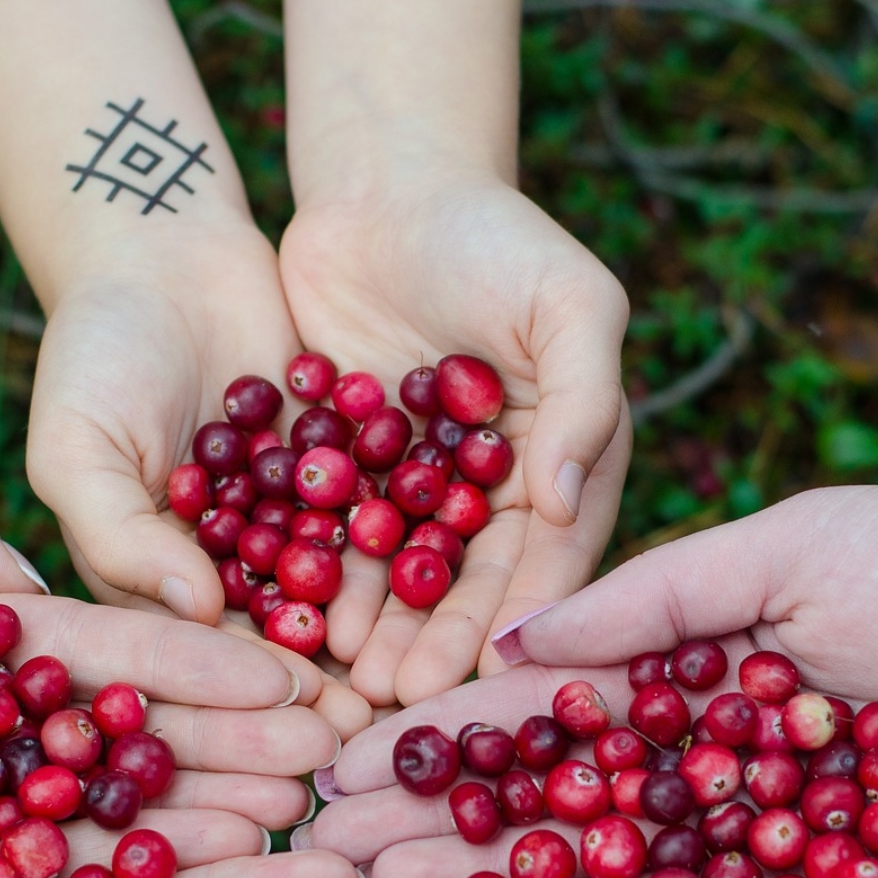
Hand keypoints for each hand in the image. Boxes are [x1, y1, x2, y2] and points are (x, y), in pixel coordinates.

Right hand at [27, 225, 373, 738]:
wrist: (165, 251)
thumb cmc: (95, 351)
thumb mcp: (78, 445)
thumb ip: (122, 533)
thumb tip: (193, 610)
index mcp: (152, 574)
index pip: (203, 646)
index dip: (248, 683)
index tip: (299, 717)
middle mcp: (226, 560)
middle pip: (280, 632)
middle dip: (327, 675)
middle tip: (378, 719)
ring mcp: (288, 517)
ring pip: (337, 585)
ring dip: (376, 630)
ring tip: (421, 671)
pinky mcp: (342, 468)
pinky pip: (377, 514)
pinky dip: (407, 547)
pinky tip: (448, 584)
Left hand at [280, 171, 630, 708]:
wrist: (384, 182)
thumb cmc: (493, 233)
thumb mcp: (567, 301)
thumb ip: (581, 398)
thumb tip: (564, 502)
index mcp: (559, 462)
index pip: (547, 556)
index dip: (520, 614)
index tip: (489, 666)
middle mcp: (491, 490)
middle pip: (467, 582)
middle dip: (438, 640)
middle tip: (403, 695)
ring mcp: (414, 485)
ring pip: (398, 572)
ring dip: (378, 626)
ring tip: (347, 676)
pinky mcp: (346, 469)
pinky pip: (332, 534)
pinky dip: (320, 575)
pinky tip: (296, 616)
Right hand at [313, 484, 877, 867]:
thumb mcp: (793, 546)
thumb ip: (657, 594)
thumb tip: (512, 642)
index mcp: (688, 674)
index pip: (538, 716)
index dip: (440, 743)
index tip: (340, 766)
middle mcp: (703, 769)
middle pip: (547, 811)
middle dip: (434, 835)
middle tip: (322, 863)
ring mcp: (752, 848)